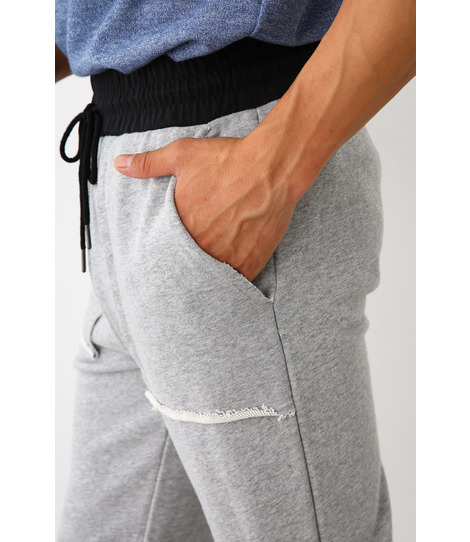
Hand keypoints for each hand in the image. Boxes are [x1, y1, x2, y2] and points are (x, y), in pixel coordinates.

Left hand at [113, 135, 298, 281]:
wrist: (271, 168)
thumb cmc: (228, 160)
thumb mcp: (182, 155)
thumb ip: (148, 164)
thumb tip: (119, 164)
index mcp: (182, 226)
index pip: (166, 251)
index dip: (169, 250)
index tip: (173, 249)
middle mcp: (203, 247)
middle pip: (189, 265)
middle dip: (190, 262)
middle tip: (193, 259)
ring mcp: (228, 258)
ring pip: (212, 277)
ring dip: (210, 272)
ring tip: (212, 264)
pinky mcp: (251, 262)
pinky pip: (237, 281)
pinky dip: (233, 278)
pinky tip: (231, 270)